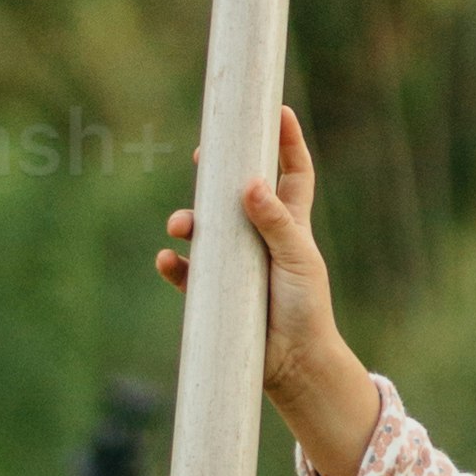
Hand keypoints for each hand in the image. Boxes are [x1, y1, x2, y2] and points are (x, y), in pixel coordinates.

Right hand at [158, 101, 382, 475]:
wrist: (294, 364)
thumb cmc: (306, 308)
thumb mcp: (297, 259)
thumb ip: (274, 222)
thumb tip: (248, 183)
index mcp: (291, 224)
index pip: (292, 173)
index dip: (287, 142)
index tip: (278, 110)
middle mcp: (262, 238)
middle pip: (237, 193)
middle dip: (219, 172)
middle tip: (203, 156)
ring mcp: (237, 264)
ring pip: (206, 230)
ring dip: (189, 221)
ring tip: (180, 225)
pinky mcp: (216, 293)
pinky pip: (187, 272)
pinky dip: (175, 264)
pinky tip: (168, 260)